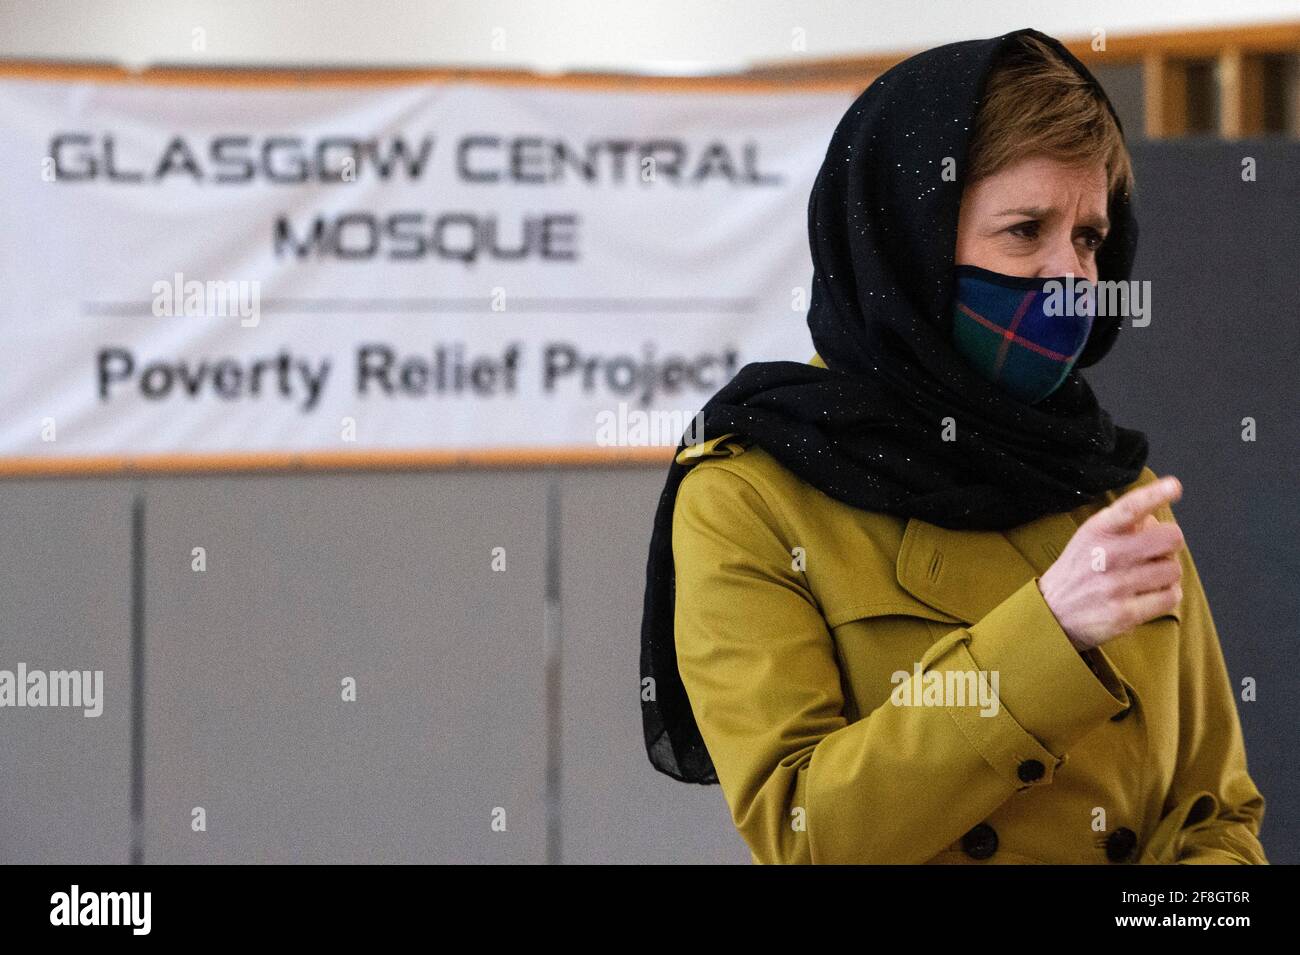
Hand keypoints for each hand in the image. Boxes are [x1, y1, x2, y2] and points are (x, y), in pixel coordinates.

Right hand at [1037, 476, 1185, 650]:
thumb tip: (1156, 520)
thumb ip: (1122, 525)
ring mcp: (1116, 586)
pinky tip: (1151, 596)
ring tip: (1149, 578)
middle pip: (1170, 539)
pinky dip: (1167, 596)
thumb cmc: (1078, 571)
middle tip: (1157, 553)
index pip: (1130, 507)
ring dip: (1167, 574)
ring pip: (1174, 570)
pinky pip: (1170, 598)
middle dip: (1170, 545)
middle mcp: (1106, 555)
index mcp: (1097, 532)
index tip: (1174, 486)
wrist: (1051, 613)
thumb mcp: (1090, 538)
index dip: (1156, 494)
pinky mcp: (1125, 613)